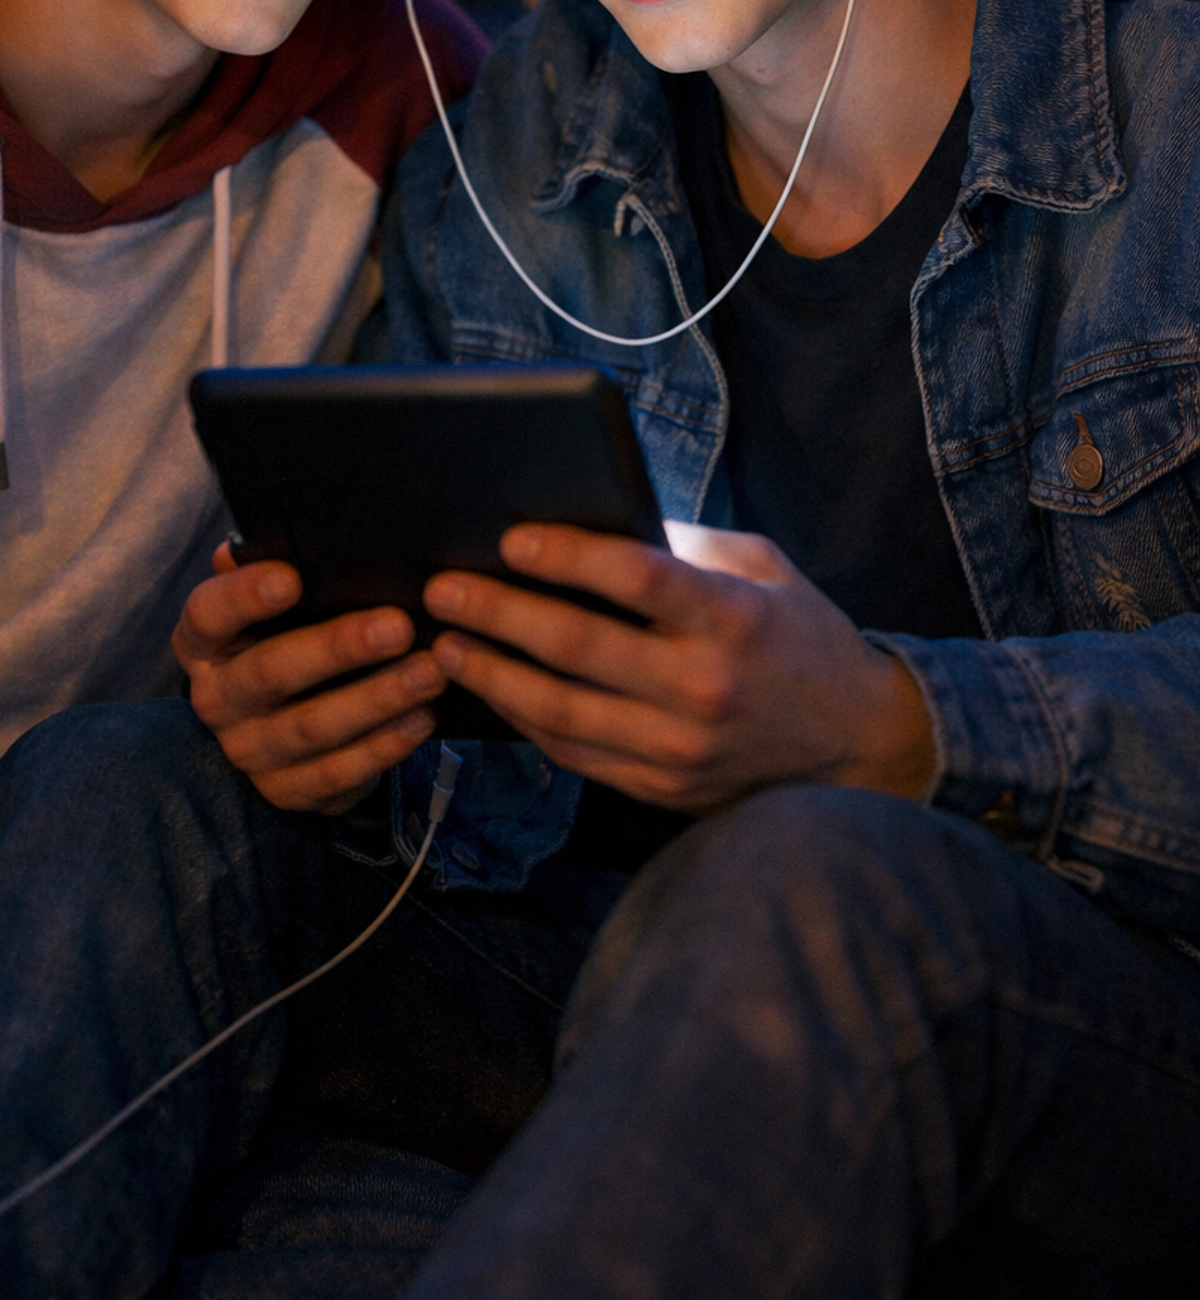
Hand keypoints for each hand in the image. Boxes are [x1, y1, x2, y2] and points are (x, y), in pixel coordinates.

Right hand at [173, 543, 447, 813]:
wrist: (286, 722)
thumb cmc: (286, 637)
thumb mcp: (275, 605)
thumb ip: (275, 567)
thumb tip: (281, 535)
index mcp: (204, 641)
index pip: (209, 613)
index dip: (244, 595)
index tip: (292, 578)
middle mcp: (216, 697)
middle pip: (270, 672)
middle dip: (338, 648)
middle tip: (398, 626)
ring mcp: (248, 750)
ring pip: (311, 727)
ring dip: (376, 699)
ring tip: (430, 672)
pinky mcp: (285, 790)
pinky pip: (336, 773)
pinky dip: (383, 746)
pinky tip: (421, 718)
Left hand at [424, 522, 936, 810]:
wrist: (856, 743)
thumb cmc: (799, 635)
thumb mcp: (760, 568)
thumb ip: (683, 544)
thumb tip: (595, 511)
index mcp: (733, 618)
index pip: (637, 580)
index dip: (568, 556)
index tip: (511, 537)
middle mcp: (704, 686)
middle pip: (580, 647)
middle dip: (500, 614)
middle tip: (444, 589)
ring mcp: (680, 747)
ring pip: (561, 712)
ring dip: (492, 675)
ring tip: (446, 643)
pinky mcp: (663, 787)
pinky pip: (574, 754)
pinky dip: (524, 721)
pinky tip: (491, 688)